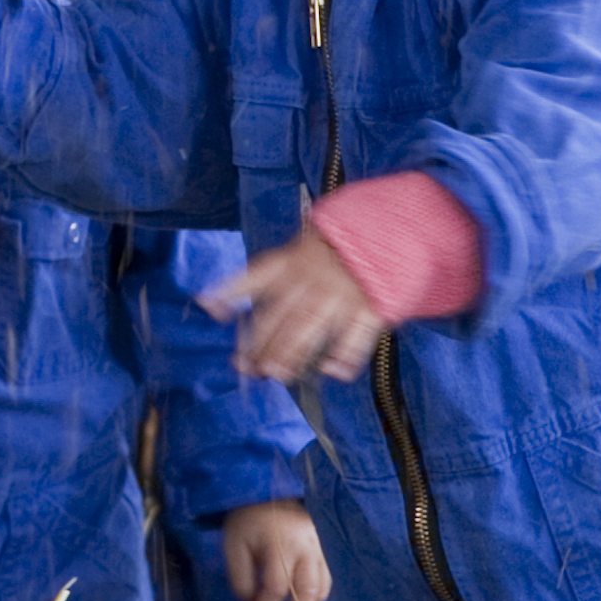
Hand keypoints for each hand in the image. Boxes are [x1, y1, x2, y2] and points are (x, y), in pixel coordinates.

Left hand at [201, 232, 383, 382]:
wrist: (391, 226)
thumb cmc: (340, 245)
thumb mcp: (306, 245)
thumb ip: (279, 273)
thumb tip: (234, 297)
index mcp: (294, 261)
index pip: (255, 275)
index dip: (231, 289)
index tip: (209, 305)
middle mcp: (312, 278)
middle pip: (281, 314)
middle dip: (263, 343)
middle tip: (248, 368)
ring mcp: (341, 293)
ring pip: (312, 326)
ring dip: (293, 352)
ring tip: (277, 374)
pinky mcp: (371, 305)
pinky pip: (358, 333)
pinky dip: (347, 354)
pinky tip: (334, 372)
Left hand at [220, 500, 330, 600]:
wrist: (270, 491)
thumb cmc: (248, 520)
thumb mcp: (233, 544)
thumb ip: (241, 576)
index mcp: (280, 545)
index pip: (276, 588)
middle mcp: (306, 549)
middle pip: (307, 592)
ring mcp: (319, 550)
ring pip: (322, 589)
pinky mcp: (324, 551)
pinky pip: (326, 580)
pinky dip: (316, 600)